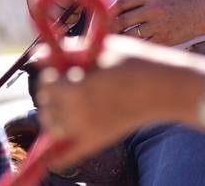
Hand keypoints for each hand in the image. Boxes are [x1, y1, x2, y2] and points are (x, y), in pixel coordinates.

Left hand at [35, 35, 204, 168]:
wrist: (165, 87)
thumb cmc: (137, 62)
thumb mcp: (102, 48)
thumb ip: (69, 50)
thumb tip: (39, 55)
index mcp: (75, 88)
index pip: (46, 82)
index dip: (51, 73)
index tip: (60, 69)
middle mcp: (76, 113)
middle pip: (45, 105)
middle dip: (52, 94)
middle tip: (65, 84)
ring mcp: (86, 130)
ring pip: (52, 127)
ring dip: (54, 116)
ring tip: (67, 105)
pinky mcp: (97, 141)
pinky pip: (67, 156)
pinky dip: (57, 156)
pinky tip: (51, 156)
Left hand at [109, 0, 204, 46]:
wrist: (201, 12)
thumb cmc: (176, 2)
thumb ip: (136, 1)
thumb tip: (111, 13)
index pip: (120, 3)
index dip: (108, 12)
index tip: (101, 17)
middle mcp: (153, 9)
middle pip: (122, 20)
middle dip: (109, 28)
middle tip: (101, 33)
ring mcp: (159, 26)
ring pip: (130, 36)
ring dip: (119, 40)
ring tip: (111, 42)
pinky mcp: (164, 40)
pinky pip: (142, 45)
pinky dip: (133, 47)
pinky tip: (128, 48)